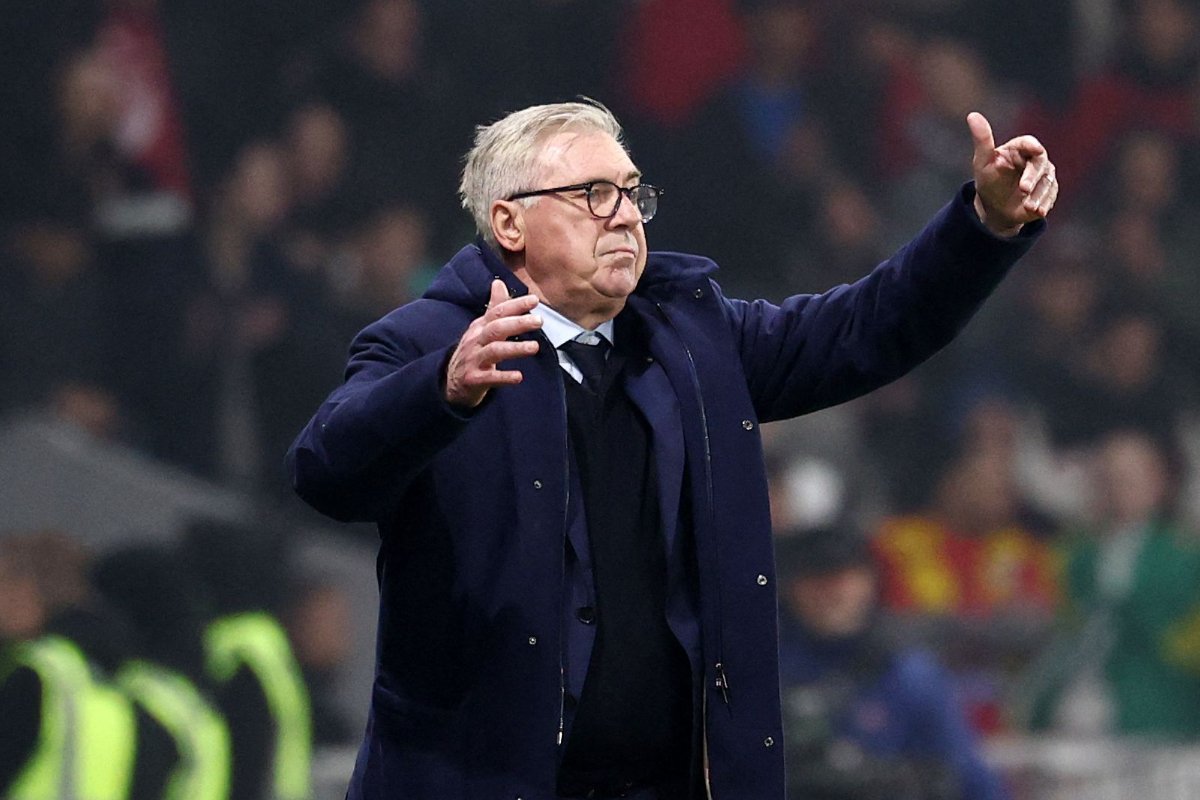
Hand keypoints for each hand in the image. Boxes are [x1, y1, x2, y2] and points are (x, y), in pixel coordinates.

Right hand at [444, 279, 542, 407]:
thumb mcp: (481, 329)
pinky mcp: (473, 379)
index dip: (515, 305)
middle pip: (496, 328)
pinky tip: (519, 377)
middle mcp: (475, 341)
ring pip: (494, 351)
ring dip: (515, 348)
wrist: (450, 382)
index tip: (534, 300)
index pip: (497, 312)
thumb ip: (494, 308)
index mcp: (479, 327)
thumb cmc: (473, 352)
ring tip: (534, 347)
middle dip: (518, 323)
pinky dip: (504, 377)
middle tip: (539, 321)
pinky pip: (489, 378)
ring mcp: (473, 360)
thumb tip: (499, 282)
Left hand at [968, 112, 1057, 236]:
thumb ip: (982, 139)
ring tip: (1028, 207)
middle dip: (1033, 177)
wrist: (995, 206)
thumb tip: (972, 115)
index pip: (1029, 143)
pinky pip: (1050, 197)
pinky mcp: (1049, 192)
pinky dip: (1044, 204)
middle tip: (1023, 189)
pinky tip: (1036, 212)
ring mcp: (1044, 176)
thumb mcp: (983, 161)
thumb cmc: (988, 179)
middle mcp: (1036, 160)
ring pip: (1047, 182)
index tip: (1035, 149)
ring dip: (1039, 195)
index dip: (1032, 145)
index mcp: (1020, 148)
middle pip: (1040, 164)